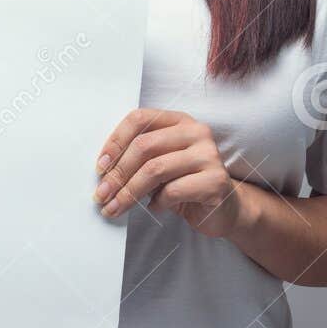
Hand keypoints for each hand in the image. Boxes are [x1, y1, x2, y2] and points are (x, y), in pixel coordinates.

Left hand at [92, 107, 246, 236]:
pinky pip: (173, 191)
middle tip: (101, 194)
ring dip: (129, 192)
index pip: (139, 119)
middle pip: (144, 146)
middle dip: (117, 173)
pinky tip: (155, 208)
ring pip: (155, 169)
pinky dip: (157, 203)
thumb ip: (139, 157)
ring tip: (115, 207)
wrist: (225, 209)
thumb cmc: (186, 184)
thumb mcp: (161, 164)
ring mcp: (209, 155)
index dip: (115, 141)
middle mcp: (196, 132)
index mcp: (179, 121)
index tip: (100, 166)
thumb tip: (103, 169)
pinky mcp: (215, 181)